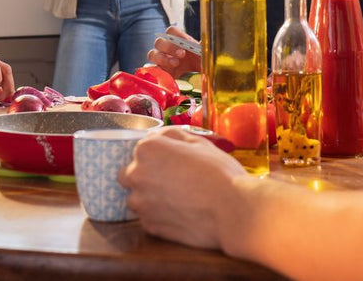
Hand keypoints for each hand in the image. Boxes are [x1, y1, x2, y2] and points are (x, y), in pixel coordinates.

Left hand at [120, 126, 245, 247]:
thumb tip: (158, 135)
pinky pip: (147, 217)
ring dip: (149, 197)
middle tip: (171, 180)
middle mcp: (137, 174)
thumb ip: (172, 135)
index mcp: (147, 150)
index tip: (173, 162)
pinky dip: (158, 215)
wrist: (233, 211)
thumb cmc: (220, 173)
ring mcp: (141, 203)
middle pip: (129, 174)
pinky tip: (179, 212)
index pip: (141, 149)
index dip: (158, 155)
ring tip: (177, 198)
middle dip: (145, 176)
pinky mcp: (149, 226)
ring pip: (136, 198)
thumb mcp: (199, 142)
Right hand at [147, 26, 200, 76]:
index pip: (171, 31)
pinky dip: (156, 71)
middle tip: (182, 54)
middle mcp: (166, 47)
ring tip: (176, 64)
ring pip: (153, 54)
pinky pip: (152, 69)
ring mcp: (161, 59)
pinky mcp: (159, 71)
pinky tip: (165, 74)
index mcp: (177, 39)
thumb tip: (204, 42)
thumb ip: (203, 47)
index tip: (187, 41)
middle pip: (159, 42)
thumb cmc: (199, 61)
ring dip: (163, 59)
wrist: (198, 75)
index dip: (177, 35)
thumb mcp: (204, 54)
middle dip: (169, 47)